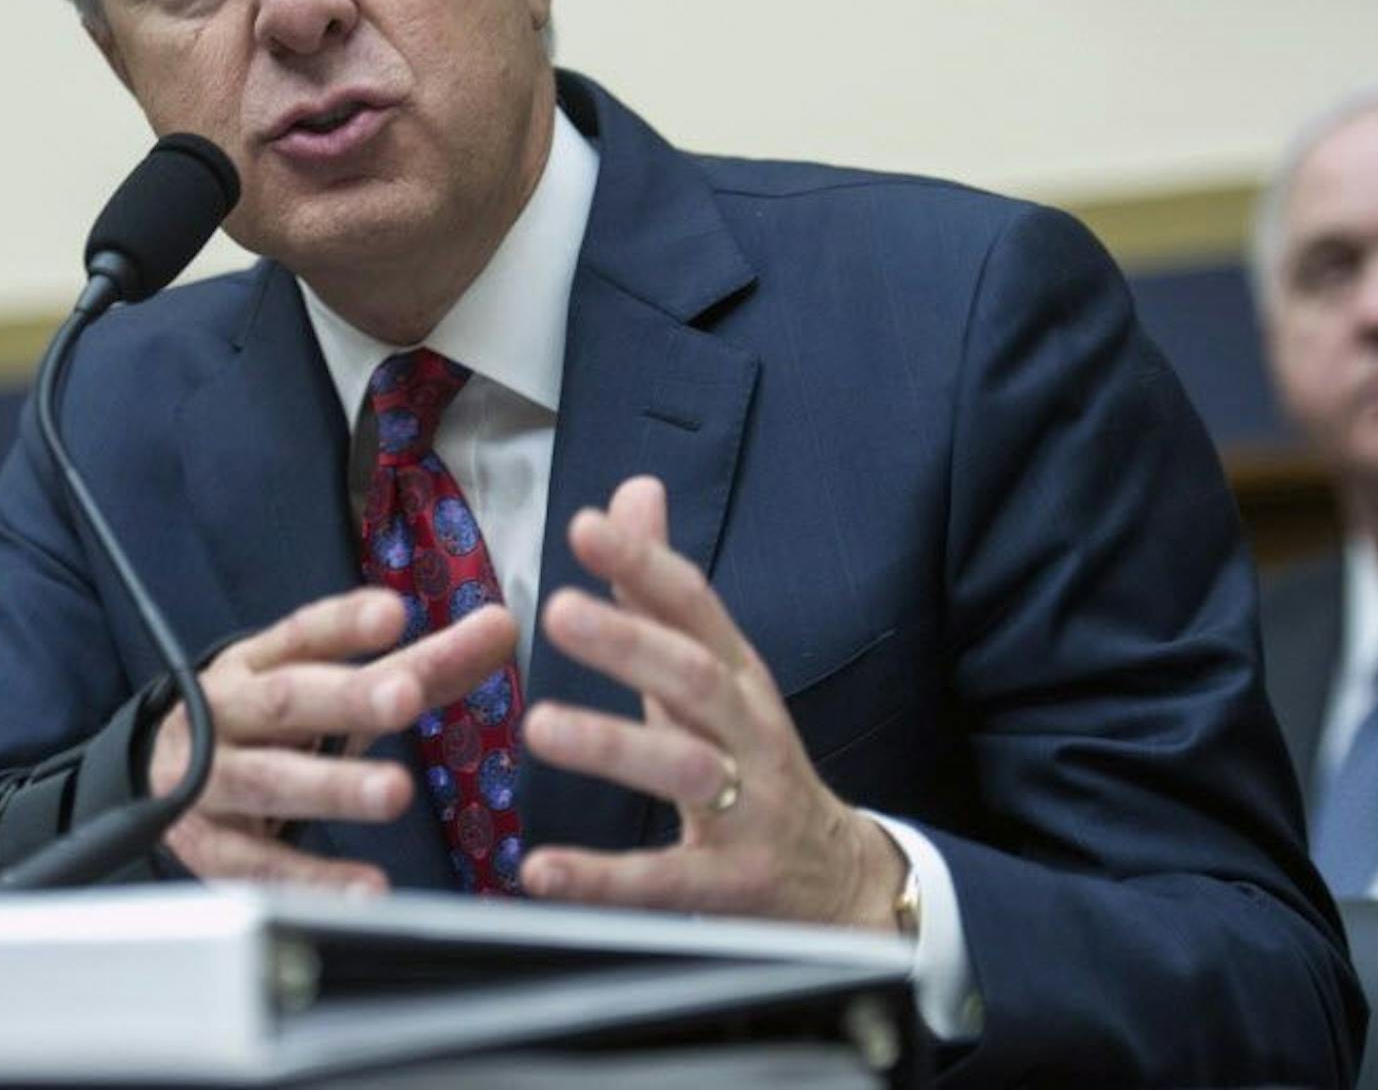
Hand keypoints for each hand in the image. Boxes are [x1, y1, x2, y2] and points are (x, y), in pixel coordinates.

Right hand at [147, 587, 516, 891]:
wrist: (156, 774)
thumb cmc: (266, 722)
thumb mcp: (328, 684)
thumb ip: (419, 663)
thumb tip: (502, 627)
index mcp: (258, 663)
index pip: (303, 634)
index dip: (345, 623)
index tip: (393, 614)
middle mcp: (229, 712)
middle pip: (287, 701)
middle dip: (347, 698)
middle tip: (406, 695)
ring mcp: (211, 779)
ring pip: (271, 780)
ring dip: (333, 786)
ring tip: (395, 792)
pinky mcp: (209, 847)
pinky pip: (260, 865)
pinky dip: (314, 879)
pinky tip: (367, 889)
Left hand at [520, 476, 905, 926]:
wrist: (837, 880)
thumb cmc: (750, 760)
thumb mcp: (713, 672)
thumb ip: (660, 591)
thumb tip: (634, 491)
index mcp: (739, 676)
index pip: (695, 606)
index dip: (644, 564)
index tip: (585, 526)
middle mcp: (750, 734)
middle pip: (696, 678)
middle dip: (631, 642)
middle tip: (558, 609)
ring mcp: (750, 810)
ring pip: (688, 771)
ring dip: (613, 746)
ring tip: (540, 725)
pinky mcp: (732, 886)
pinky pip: (666, 880)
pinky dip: (603, 877)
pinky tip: (541, 870)